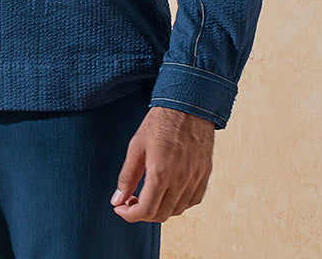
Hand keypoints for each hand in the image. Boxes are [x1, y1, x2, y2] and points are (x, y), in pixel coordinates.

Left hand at [110, 106, 214, 222]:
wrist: (188, 105)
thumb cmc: (159, 122)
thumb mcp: (136, 146)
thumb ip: (127, 176)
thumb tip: (117, 200)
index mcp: (161, 172)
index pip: (146, 210)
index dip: (130, 215)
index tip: (120, 209)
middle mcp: (180, 180)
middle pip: (161, 214)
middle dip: (142, 214)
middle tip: (130, 202)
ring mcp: (195, 179)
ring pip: (177, 210)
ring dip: (160, 210)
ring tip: (147, 196)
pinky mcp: (205, 175)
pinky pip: (192, 201)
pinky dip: (178, 204)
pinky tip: (167, 192)